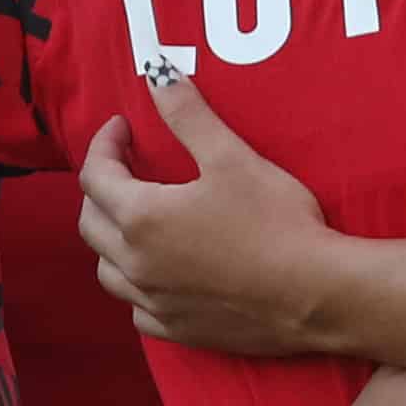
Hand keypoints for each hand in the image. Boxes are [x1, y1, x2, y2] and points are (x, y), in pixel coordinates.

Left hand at [82, 76, 349, 354]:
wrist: (315, 293)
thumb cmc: (276, 222)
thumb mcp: (231, 158)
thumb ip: (188, 115)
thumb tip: (157, 74)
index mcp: (141, 217)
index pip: (95, 175)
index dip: (104, 144)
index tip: (124, 127)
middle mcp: (135, 264)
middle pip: (90, 222)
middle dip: (100, 188)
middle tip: (126, 167)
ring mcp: (154, 302)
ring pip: (106, 270)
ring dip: (110, 241)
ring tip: (134, 222)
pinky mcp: (177, 330)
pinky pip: (136, 310)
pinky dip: (137, 288)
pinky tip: (157, 276)